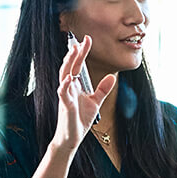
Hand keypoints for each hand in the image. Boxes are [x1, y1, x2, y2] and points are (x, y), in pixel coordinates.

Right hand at [52, 35, 115, 153]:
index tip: (87, 40)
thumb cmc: (80, 119)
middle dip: (75, 53)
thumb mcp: (95, 102)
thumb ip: (102, 89)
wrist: (72, 137)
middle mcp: (68, 88)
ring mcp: (65, 96)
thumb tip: (112, 76)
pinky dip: (65, 86)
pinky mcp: (66, 107)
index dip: (81, 52)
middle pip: (70, 66)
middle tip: (81, 40)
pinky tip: (69, 78)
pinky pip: (63, 94)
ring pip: (64, 76)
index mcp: (75, 86)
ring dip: (68, 63)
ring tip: (74, 50)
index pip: (77, 65)